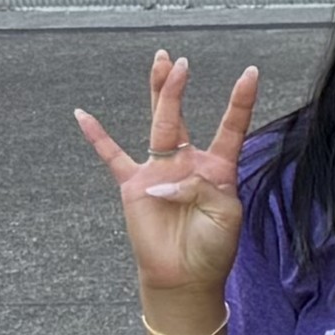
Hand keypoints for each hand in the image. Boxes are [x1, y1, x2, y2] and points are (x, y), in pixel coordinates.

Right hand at [73, 49, 261, 297]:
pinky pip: (112, 157)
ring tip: (159, 64)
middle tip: (178, 58)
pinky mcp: (134, 186)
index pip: (231, 127)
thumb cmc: (213, 246)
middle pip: (181, 117)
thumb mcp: (224, 213)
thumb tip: (166, 178)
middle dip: (178, 87)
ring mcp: (159, 171)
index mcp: (218, 168)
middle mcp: (187, 163)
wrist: (186, 275)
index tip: (251, 72)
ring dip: (158, 95)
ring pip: (156, 125)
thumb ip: (201, 188)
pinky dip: (98, 137)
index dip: (240, 102)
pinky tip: (83, 115)